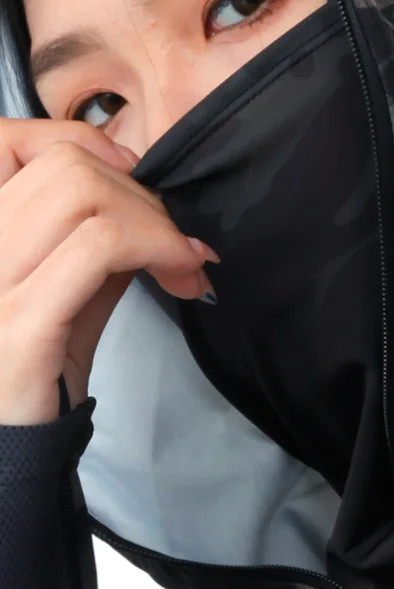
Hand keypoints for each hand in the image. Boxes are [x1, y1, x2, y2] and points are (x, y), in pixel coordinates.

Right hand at [0, 118, 217, 424]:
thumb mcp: (59, 289)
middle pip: (67, 164)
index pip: (10, 138)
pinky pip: (99, 245)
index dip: (84, 145)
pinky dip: (157, 247)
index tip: (134, 190)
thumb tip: (146, 201)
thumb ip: (90, 237)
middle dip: (140, 195)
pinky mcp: (20, 319)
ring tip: (181, 264)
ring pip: (85, 193)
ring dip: (155, 222)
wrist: (0, 450)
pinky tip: (181, 274)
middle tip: (176, 244)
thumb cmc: (29, 370)